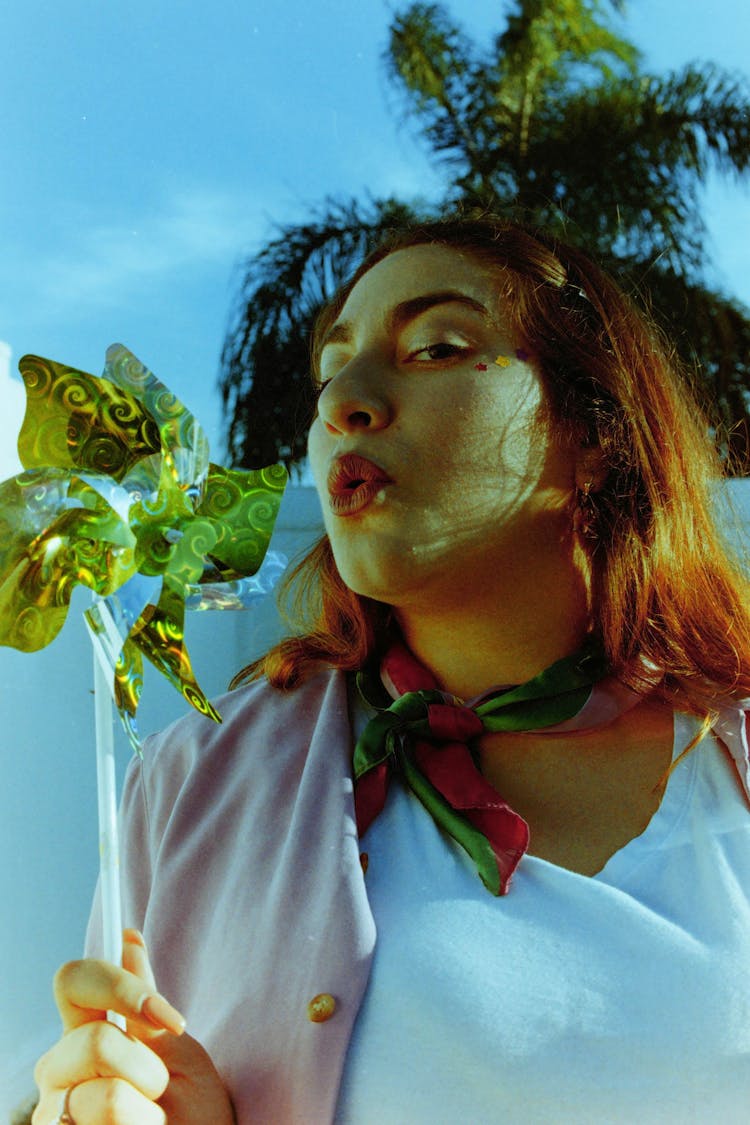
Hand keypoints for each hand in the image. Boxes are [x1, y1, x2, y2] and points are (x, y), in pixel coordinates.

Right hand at [33, 930, 235, 1124]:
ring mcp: (54, 1114)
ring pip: (109, 1096)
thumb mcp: (174, 1045)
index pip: (71, 979)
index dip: (119, 984)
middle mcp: (57, 1071)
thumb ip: (143, 999)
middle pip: (95, 1042)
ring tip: (149, 1120)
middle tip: (159, 1090)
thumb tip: (127, 938)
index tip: (169, 1016)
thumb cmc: (188, 1106)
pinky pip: (114, 1122)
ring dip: (148, 1108)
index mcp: (81, 1032)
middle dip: (147, 1067)